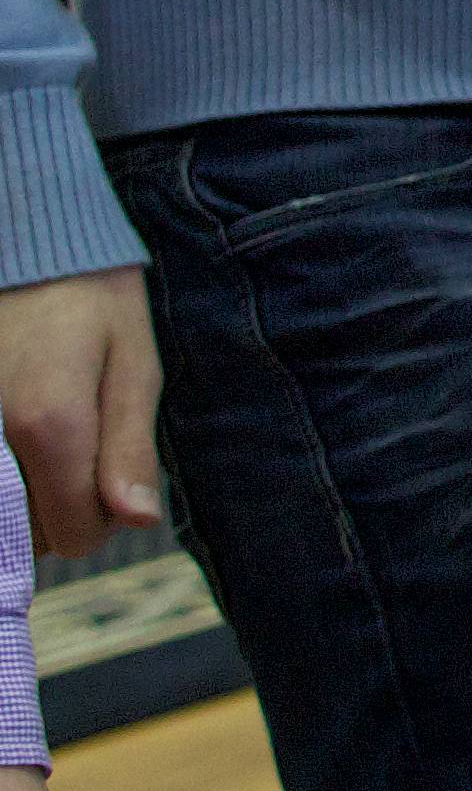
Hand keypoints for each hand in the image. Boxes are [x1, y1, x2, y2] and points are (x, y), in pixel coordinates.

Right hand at [0, 277, 156, 560]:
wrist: (24, 252)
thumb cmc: (90, 304)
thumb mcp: (132, 367)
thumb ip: (130, 450)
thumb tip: (138, 522)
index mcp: (47, 427)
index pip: (74, 535)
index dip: (104, 517)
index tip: (114, 476)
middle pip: (28, 537)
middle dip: (61, 509)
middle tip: (80, 449)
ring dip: (23, 498)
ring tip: (43, 437)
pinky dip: (2, 477)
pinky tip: (14, 439)